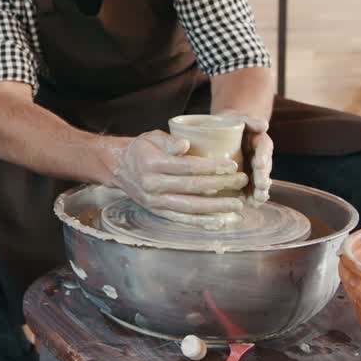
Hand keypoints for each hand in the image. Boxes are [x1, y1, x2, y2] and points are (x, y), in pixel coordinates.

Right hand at [111, 130, 248, 226]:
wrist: (119, 167)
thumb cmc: (140, 149)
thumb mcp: (150, 137)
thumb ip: (169, 140)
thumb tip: (185, 145)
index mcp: (151, 164)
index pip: (187, 167)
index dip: (210, 167)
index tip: (231, 166)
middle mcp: (152, 185)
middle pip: (191, 188)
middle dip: (220, 185)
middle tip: (241, 181)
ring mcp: (155, 202)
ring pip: (189, 207)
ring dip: (215, 208)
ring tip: (236, 206)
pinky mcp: (157, 212)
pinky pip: (182, 219)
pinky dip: (201, 222)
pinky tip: (219, 222)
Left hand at [218, 111, 273, 204]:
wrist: (225, 132)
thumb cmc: (233, 125)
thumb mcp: (242, 119)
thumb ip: (251, 121)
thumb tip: (263, 125)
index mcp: (261, 143)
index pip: (264, 149)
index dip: (263, 157)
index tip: (259, 163)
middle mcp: (260, 159)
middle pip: (264, 170)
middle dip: (263, 178)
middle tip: (261, 184)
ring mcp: (254, 172)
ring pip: (260, 184)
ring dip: (260, 192)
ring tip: (258, 198)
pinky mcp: (244, 182)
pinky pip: (250, 192)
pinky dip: (252, 198)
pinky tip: (250, 204)